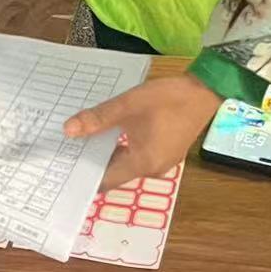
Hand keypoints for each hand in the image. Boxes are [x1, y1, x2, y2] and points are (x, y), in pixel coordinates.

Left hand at [64, 75, 222, 190]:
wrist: (205, 90)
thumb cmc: (167, 98)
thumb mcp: (128, 105)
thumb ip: (98, 119)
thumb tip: (68, 130)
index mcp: (143, 163)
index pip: (106, 180)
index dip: (84, 175)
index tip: (65, 165)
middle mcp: (153, 169)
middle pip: (116, 173)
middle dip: (93, 161)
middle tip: (68, 150)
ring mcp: (163, 162)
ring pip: (127, 164)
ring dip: (109, 154)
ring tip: (84, 140)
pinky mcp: (168, 152)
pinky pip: (139, 156)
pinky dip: (123, 148)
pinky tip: (111, 134)